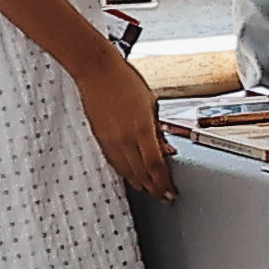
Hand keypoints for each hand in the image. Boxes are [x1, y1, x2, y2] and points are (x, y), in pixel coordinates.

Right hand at [75, 48, 176, 200]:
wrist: (97, 71)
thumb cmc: (126, 81)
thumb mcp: (152, 104)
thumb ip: (159, 131)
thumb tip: (167, 151)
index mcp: (142, 129)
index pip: (156, 166)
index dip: (164, 184)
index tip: (171, 192)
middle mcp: (125, 139)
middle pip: (142, 174)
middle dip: (155, 188)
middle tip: (164, 196)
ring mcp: (110, 140)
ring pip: (127, 172)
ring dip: (140, 184)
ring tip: (151, 190)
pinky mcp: (100, 139)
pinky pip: (115, 163)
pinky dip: (125, 173)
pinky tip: (132, 176)